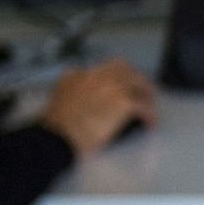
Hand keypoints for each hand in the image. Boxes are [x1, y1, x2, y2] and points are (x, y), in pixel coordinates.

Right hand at [38, 60, 154, 158]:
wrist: (58, 136)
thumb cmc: (54, 125)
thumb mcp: (57, 99)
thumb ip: (70, 90)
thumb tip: (81, 96)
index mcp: (77, 74)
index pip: (100, 68)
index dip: (113, 77)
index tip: (118, 86)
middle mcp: (97, 75)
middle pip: (123, 68)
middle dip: (133, 78)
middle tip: (140, 91)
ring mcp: (112, 87)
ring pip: (138, 83)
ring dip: (145, 94)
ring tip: (148, 106)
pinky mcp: (124, 102)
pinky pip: (144, 107)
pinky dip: (149, 116)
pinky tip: (149, 125)